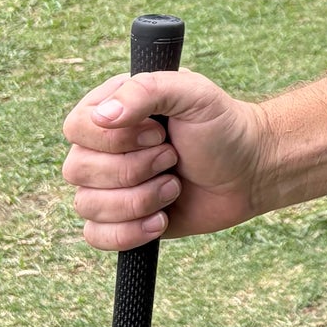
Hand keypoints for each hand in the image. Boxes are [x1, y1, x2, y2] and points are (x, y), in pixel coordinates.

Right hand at [62, 69, 271, 247]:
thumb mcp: (194, 94)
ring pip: (86, 205)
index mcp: (111, 109)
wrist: (250, 172)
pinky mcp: (120, 219)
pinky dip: (130, 232)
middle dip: (135, 170)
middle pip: (77, 170)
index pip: (76, 127)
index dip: (115, 139)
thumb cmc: (223, 127)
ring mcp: (108, 185)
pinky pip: (96, 236)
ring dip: (139, 200)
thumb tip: (102, 116)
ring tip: (174, 186)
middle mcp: (101, 147)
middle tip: (173, 158)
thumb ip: (146, 90)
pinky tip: (162, 218)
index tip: (160, 135)